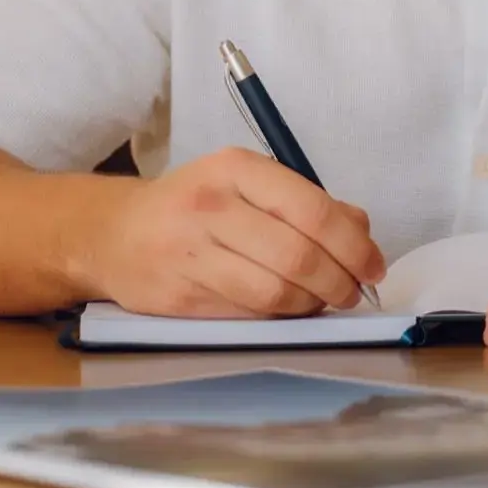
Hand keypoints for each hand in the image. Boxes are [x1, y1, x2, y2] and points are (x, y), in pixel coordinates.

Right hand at [83, 147, 385, 318]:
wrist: (114, 233)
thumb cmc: (194, 205)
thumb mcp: (245, 183)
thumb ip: (305, 201)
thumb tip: (361, 230)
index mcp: (235, 169)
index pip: (312, 209)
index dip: (353, 245)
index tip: (374, 266)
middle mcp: (211, 207)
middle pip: (298, 256)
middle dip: (339, 281)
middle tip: (352, 291)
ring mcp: (191, 254)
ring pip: (275, 293)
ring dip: (312, 304)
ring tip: (321, 301)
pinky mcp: (179, 297)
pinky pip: (247, 315)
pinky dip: (278, 317)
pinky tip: (284, 308)